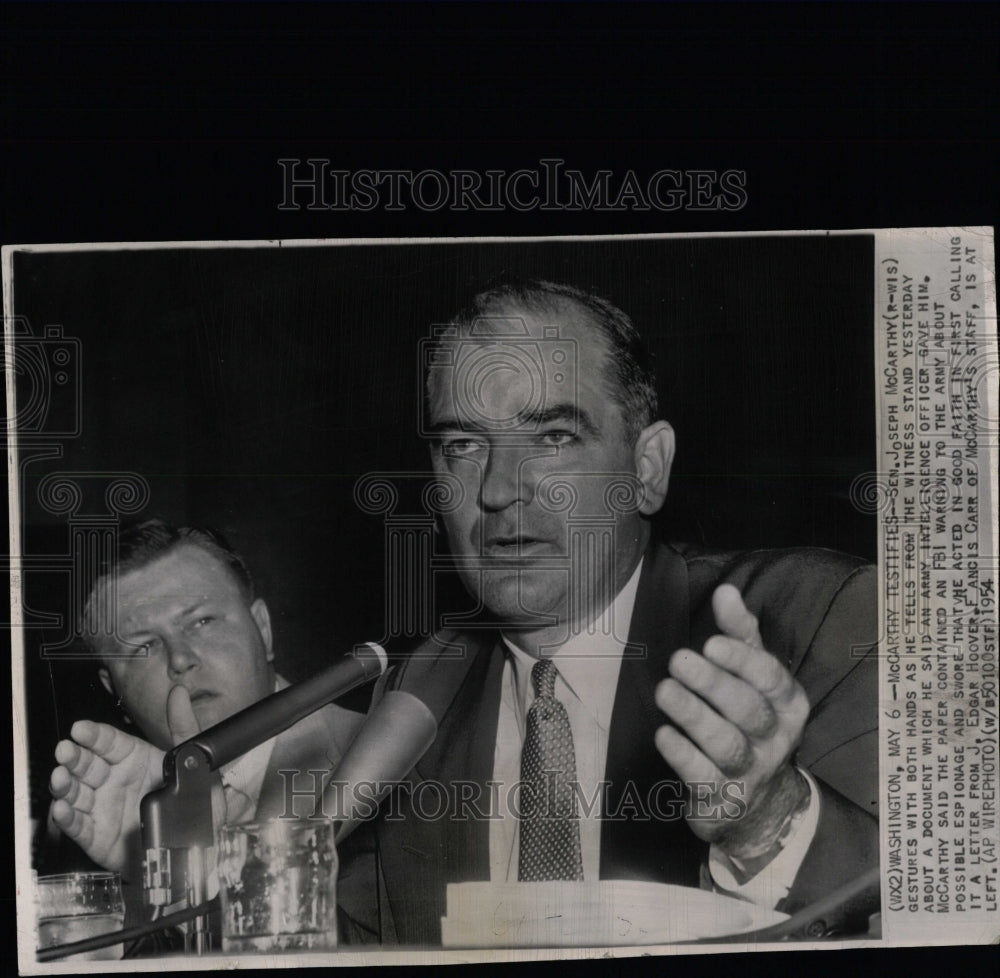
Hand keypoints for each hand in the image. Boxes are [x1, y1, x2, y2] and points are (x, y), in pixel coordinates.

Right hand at [48, 685, 202, 875]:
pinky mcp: (97, 835)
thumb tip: (178, 693)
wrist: (192, 843)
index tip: (81, 728)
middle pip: (88, 765)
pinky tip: (62, 808)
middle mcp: (115, 780)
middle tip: (65, 750)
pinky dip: (68, 818)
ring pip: (77, 793)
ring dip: (65, 785)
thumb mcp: (192, 759)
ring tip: (60, 778)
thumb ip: (183, 726)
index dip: (94, 735)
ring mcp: (104, 806)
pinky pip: (79, 825)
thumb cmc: (189, 801)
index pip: (109, 742)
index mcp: (134, 759)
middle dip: (74, 757)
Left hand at [654, 584, 809, 856]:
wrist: (760, 804)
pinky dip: (682, 754)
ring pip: (726, 743)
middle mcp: (775, 739)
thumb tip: (726, 591)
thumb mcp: (753, 677)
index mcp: (788, 704)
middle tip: (678, 661)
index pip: (771, 678)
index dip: (742, 660)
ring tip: (665, 690)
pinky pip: (703, 776)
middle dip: (713, 684)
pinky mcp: (722, 799)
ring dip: (693, 715)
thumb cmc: (750, 721)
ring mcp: (751, 772)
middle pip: (748, 709)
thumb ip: (740, 634)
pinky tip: (663, 734)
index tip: (711, 643)